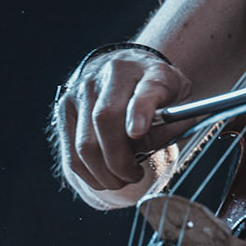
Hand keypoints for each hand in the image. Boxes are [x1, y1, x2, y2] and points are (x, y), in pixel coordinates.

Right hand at [55, 47, 193, 192]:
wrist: (129, 67)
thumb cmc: (159, 91)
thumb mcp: (180, 101)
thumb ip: (172, 125)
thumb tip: (146, 146)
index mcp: (148, 70)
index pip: (144, 90)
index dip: (139, 111)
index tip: (138, 132)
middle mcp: (109, 75)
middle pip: (105, 120)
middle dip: (119, 160)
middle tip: (134, 175)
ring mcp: (82, 91)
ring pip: (84, 144)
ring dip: (104, 173)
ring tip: (121, 178)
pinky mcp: (65, 108)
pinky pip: (71, 153)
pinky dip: (87, 173)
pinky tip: (104, 176)